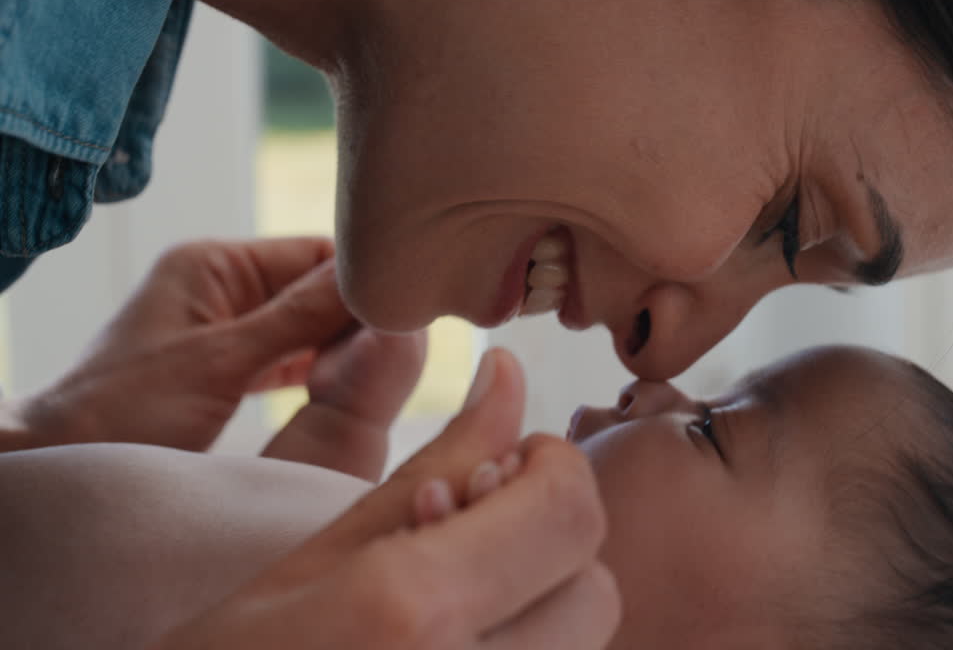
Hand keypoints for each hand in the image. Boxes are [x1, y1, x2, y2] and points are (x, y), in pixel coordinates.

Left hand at [13, 238, 423, 455]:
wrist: (55, 465)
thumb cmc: (118, 412)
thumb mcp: (222, 362)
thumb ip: (300, 320)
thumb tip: (376, 284)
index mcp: (213, 264)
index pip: (317, 253)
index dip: (365, 280)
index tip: (410, 311)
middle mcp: (221, 286)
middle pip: (317, 289)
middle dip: (357, 318)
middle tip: (400, 353)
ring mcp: (224, 327)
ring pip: (308, 328)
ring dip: (340, 349)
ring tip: (379, 374)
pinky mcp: (226, 367)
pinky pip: (291, 359)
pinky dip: (318, 372)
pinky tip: (346, 390)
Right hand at [151, 349, 620, 649]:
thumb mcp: (316, 548)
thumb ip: (434, 459)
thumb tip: (510, 372)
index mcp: (414, 612)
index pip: (571, 514)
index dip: (553, 469)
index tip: (510, 462)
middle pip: (595, 589)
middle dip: (554, 543)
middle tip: (482, 530)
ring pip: (582, 643)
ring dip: (544, 603)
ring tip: (464, 594)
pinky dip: (524, 645)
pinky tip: (457, 637)